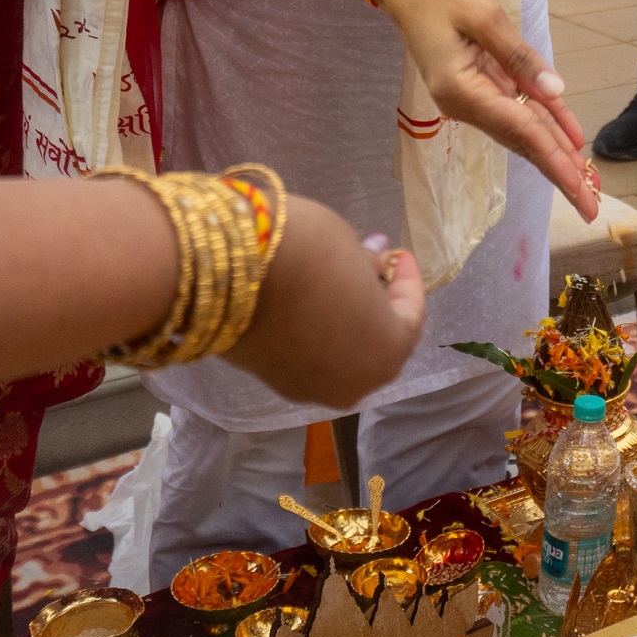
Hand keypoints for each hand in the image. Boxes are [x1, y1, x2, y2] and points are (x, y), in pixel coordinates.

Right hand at [221, 195, 430, 413]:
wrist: (225, 274)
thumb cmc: (307, 253)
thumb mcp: (348, 246)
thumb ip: (368, 265)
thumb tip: (376, 263)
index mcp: (387, 353)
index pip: (410, 316)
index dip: (406, 279)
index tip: (397, 253)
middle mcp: (356, 384)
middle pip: (377, 342)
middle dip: (377, 304)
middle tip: (370, 267)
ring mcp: (313, 390)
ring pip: (342, 355)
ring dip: (345, 322)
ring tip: (335, 282)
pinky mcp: (275, 384)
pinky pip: (310, 359)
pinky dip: (315, 334)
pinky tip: (306, 304)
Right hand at [361, 0, 597, 217]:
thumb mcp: (485, 17)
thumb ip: (521, 58)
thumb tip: (555, 93)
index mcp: (463, 91)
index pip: (522, 131)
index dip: (557, 161)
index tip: (582, 191)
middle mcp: (465, 103)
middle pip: (523, 141)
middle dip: (560, 172)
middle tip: (592, 209)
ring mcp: (470, 96)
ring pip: (522, 130)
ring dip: (555, 154)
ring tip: (587, 183)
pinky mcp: (475, 84)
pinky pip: (516, 108)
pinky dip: (543, 122)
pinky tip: (570, 139)